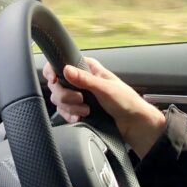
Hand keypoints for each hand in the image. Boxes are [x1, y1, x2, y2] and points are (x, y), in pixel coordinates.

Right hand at [43, 57, 166, 157]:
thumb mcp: (105, 88)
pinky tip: (80, 117)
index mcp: (87, 68)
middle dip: (66, 96)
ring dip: (70, 108)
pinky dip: (70, 116)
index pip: (60, 63)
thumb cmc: (126, 101)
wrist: (133, 124)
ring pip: (58, 100)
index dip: (52, 72)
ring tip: (86, 111)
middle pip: (56, 85)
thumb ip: (85, 79)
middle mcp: (80, 80)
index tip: (55, 81)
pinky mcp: (78, 109)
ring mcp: (78, 95)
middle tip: (80, 100)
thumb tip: (66, 69)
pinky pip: (63, 112)